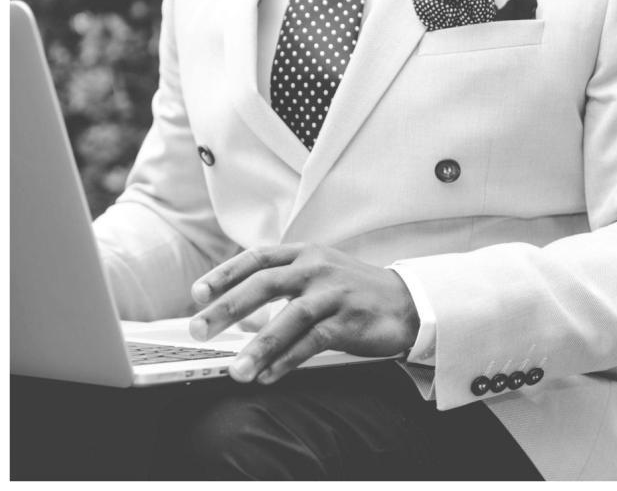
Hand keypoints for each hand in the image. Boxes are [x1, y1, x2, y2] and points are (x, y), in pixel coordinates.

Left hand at [188, 244, 419, 383]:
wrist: (406, 302)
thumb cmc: (354, 291)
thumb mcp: (319, 275)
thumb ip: (283, 286)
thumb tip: (238, 314)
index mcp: (306, 254)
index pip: (257, 258)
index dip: (224, 274)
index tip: (196, 294)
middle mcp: (317, 268)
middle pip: (264, 284)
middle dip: (227, 308)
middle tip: (199, 329)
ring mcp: (335, 293)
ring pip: (289, 317)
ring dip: (259, 346)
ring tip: (236, 371)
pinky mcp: (350, 319)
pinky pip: (313, 341)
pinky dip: (288, 360)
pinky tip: (269, 375)